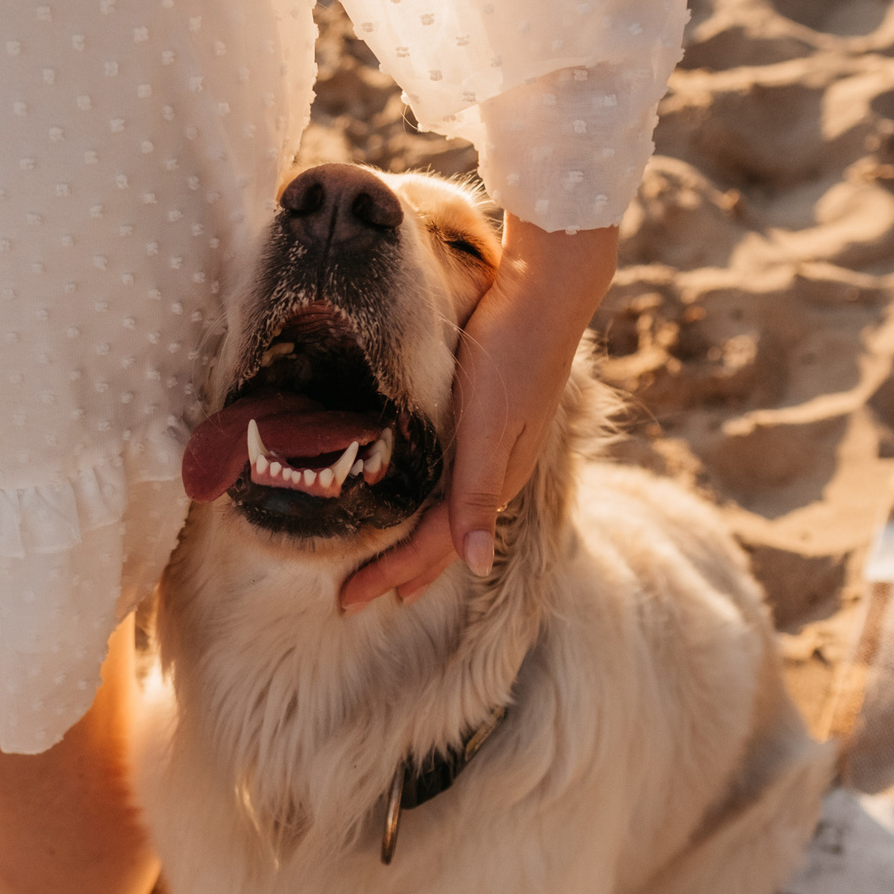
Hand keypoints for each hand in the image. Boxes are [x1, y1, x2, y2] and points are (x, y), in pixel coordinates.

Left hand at [340, 218, 616, 611]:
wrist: (547, 294)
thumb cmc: (513, 356)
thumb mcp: (491, 428)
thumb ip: (478, 493)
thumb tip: (477, 566)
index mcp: (495, 481)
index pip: (435, 546)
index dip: (391, 573)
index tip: (346, 599)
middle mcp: (498, 473)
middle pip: (444, 540)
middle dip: (402, 572)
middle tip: (354, 599)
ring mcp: (497, 448)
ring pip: (450, 515)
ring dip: (418, 547)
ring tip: (391, 569)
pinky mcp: (489, 421)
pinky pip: (454, 485)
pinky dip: (429, 508)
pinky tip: (418, 501)